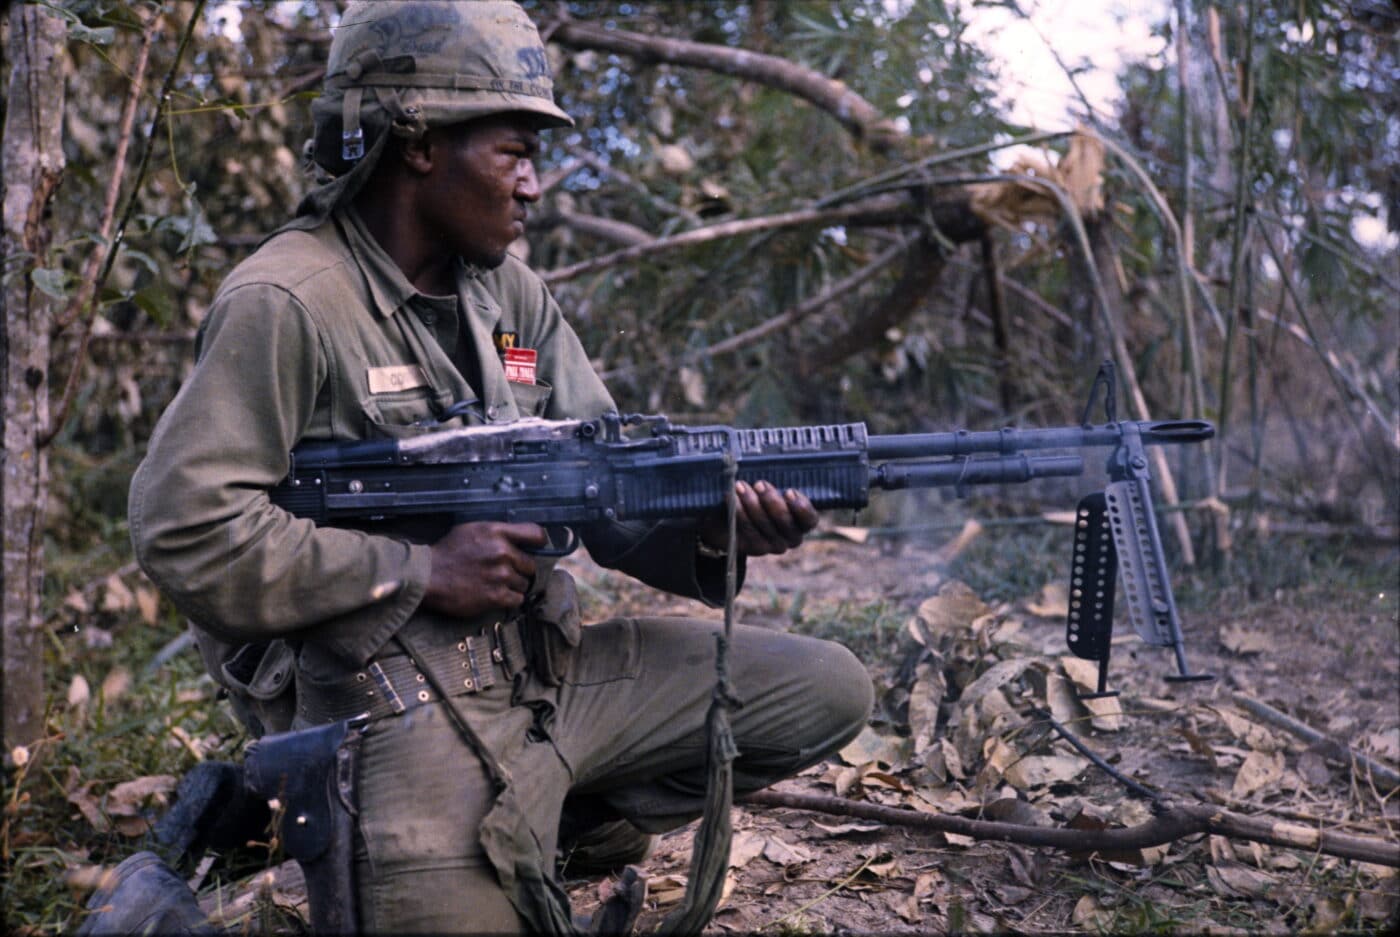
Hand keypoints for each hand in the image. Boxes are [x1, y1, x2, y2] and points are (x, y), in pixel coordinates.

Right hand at [421, 521, 547, 617]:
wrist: (428, 576)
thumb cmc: (447, 553)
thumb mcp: (471, 530)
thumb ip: (496, 532)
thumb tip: (516, 538)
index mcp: (497, 532)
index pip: (536, 534)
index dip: (539, 543)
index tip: (537, 548)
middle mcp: (502, 552)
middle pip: (530, 564)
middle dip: (520, 570)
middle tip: (503, 572)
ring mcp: (500, 574)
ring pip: (524, 583)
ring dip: (513, 586)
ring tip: (494, 584)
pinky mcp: (496, 595)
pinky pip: (517, 599)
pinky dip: (509, 599)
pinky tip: (495, 595)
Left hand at [699, 481, 818, 557]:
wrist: (731, 520)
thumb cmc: (758, 499)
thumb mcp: (770, 491)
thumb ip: (776, 486)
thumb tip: (770, 477)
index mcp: (802, 523)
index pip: (810, 520)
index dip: (801, 508)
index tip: (789, 492)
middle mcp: (792, 538)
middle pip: (785, 521)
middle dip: (771, 500)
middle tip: (759, 484)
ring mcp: (774, 546)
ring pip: (764, 523)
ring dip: (751, 502)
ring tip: (740, 486)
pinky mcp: (755, 549)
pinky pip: (748, 529)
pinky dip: (739, 511)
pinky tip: (731, 497)